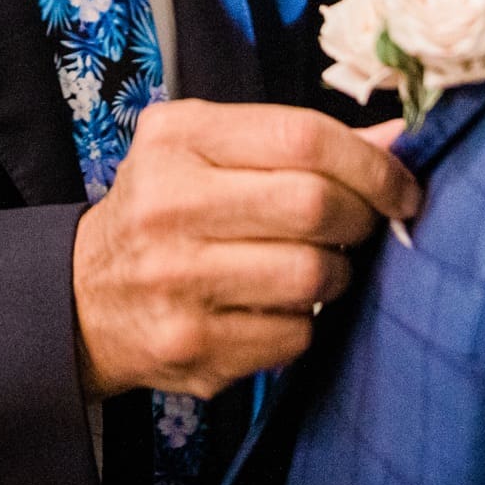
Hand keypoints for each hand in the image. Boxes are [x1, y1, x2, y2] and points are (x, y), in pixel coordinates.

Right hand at [71, 99, 421, 400]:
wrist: (82, 297)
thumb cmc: (166, 208)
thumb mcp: (211, 148)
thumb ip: (299, 139)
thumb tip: (399, 138)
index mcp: (179, 138)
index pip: (302, 138)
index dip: (370, 164)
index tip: (401, 185)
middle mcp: (169, 205)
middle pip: (314, 206)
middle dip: (361, 218)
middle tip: (362, 225)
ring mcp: (177, 281)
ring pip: (313, 276)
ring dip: (337, 274)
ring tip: (317, 266)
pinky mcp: (192, 346)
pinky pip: (294, 335)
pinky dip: (304, 323)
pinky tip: (277, 306)